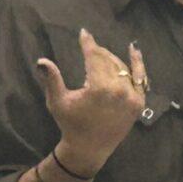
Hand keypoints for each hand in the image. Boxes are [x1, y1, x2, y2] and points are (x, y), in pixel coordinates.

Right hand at [33, 27, 145, 169]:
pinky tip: (134, 50)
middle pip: (109, 61)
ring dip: (112, 59)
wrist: (89, 148)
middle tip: (89, 46)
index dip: (88, 44)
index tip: (84, 33)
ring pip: (123, 68)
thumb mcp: (58, 102)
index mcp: (100, 88)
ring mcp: (133, 97)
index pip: (94, 58)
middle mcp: (120, 91)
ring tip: (101, 53)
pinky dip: (138, 64)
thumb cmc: (71, 124)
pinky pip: (141, 79)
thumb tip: (41, 60)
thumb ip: (52, 79)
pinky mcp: (139, 103)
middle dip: (98, 52)